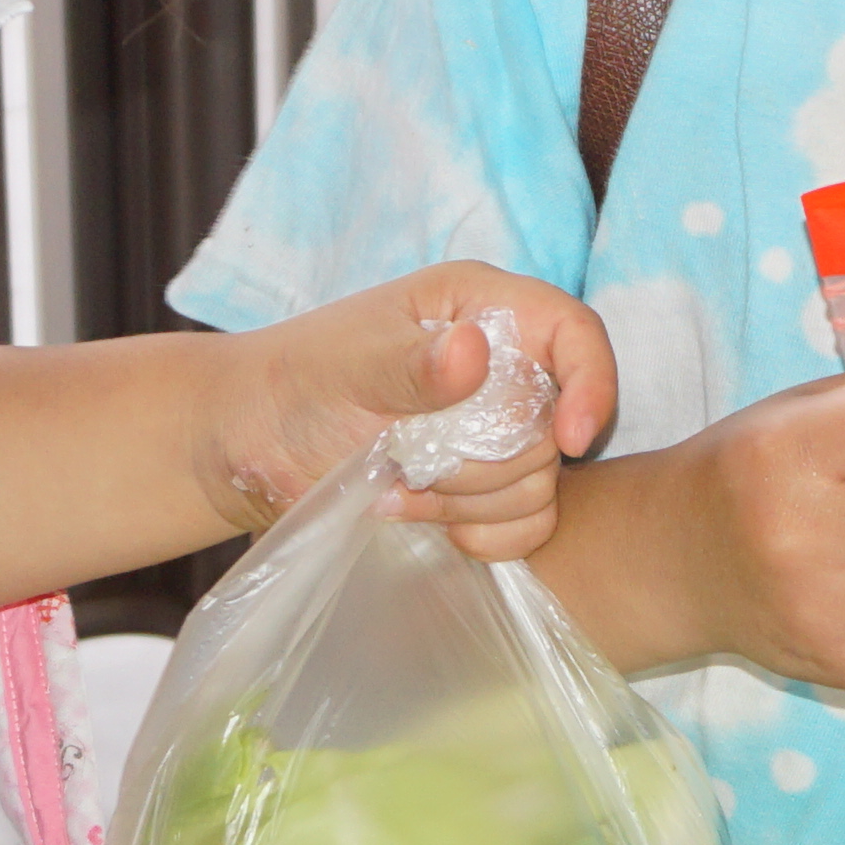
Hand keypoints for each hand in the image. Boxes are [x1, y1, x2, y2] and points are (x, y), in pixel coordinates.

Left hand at [209, 267, 622, 563]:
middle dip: (487, 459)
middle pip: (556, 422)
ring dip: (471, 499)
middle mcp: (501, 365)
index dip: (591, 382)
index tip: (569, 440)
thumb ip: (409, 362)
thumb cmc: (292, 384)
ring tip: (400, 487)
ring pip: (542, 481)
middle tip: (409, 460)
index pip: (573, 333)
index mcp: (480, 309)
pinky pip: (531, 523)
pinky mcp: (486, 486)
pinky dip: (489, 535)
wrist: (252, 446)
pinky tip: (432, 523)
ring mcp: (496, 429)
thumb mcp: (345, 366)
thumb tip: (473, 353)